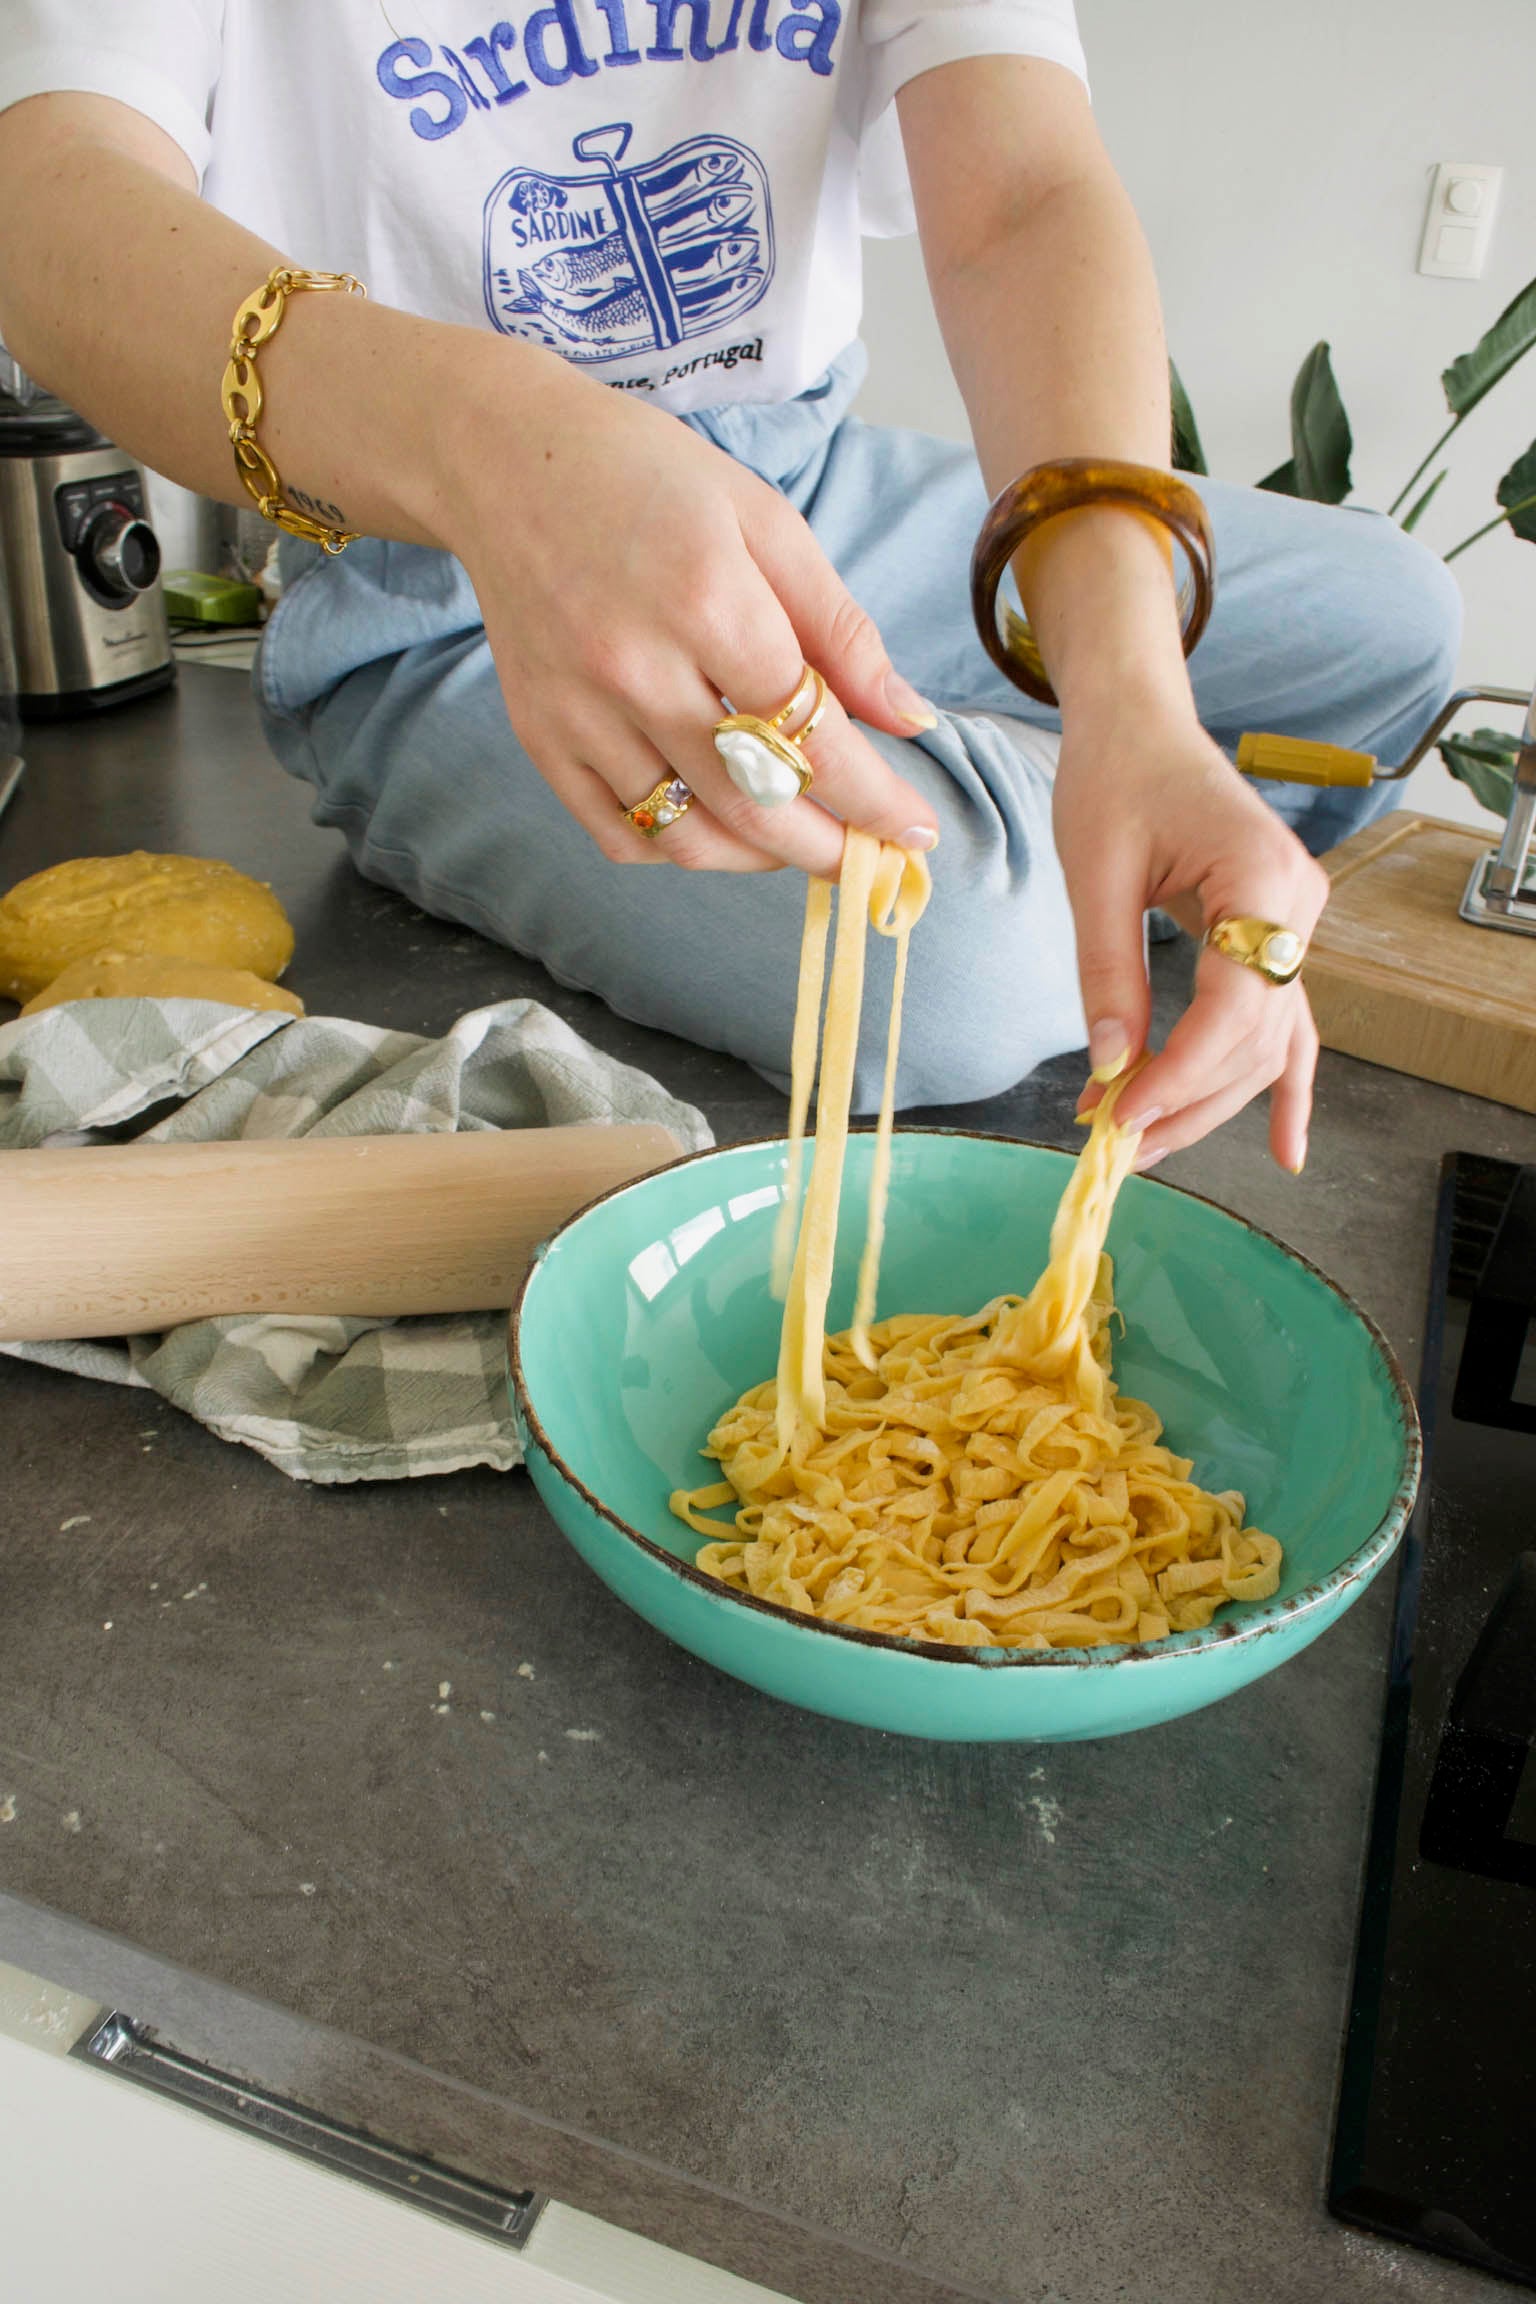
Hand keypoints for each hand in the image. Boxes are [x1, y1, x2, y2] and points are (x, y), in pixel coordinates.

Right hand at [441, 355, 939, 873]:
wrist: (506, 462)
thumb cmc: (650, 482)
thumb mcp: (767, 523)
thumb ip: (840, 629)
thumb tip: (909, 720)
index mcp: (707, 600)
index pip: (810, 733)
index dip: (874, 796)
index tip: (916, 831)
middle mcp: (636, 667)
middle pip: (753, 800)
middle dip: (828, 846)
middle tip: (869, 858)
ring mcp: (579, 711)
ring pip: (688, 835)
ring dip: (760, 858)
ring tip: (801, 841)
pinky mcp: (541, 737)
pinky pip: (620, 834)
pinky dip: (681, 852)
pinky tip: (722, 830)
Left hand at [1053, 695, 1330, 1172]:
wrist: (1138, 725)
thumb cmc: (1114, 777)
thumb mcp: (1095, 873)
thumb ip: (1107, 972)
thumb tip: (1109, 1067)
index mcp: (1262, 876)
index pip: (1235, 1007)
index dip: (1180, 1073)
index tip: (1121, 1116)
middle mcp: (1296, 906)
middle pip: (1257, 1038)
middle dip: (1188, 1099)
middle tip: (1117, 1144)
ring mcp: (1295, 923)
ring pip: (1267, 1042)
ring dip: (1209, 1099)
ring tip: (1145, 1146)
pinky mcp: (1275, 936)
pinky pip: (1285, 1022)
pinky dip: (1285, 1085)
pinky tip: (1287, 1150)